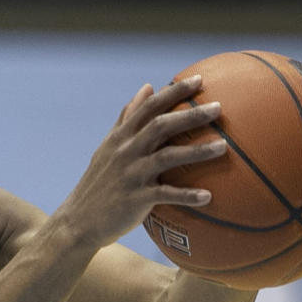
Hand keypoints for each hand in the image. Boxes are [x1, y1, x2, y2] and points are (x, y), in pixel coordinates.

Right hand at [61, 75, 226, 249]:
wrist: (79, 221)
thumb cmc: (99, 183)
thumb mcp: (109, 147)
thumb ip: (128, 118)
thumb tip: (148, 87)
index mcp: (121, 138)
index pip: (148, 108)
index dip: (174, 92)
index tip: (199, 80)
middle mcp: (125, 152)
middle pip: (160, 126)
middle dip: (190, 115)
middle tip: (218, 107)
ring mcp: (130, 175)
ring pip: (166, 157)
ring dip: (196, 152)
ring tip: (223, 147)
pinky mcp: (135, 200)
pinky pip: (165, 195)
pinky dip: (186, 196)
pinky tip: (208, 197)